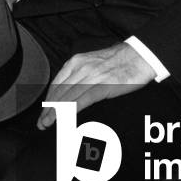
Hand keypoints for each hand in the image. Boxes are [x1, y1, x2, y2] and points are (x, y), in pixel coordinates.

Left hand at [36, 41, 153, 128]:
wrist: (139, 56)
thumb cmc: (119, 61)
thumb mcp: (93, 63)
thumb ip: (81, 75)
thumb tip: (70, 92)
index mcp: (77, 62)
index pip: (57, 84)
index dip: (48, 100)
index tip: (44, 112)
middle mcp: (81, 68)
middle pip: (60, 92)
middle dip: (48, 109)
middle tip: (41, 123)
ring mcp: (92, 77)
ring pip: (68, 97)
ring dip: (55, 113)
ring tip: (48, 124)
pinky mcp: (103, 86)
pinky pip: (83, 100)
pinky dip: (71, 111)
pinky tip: (65, 120)